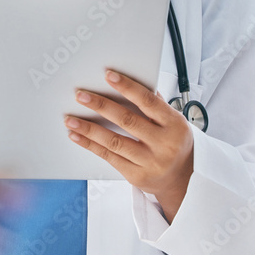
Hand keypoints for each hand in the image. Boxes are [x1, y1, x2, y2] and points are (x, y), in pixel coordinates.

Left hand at [64, 70, 193, 222]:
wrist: (184, 179)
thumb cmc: (175, 143)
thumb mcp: (174, 121)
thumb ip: (154, 104)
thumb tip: (131, 81)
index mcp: (174, 125)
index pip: (148, 101)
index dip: (127, 87)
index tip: (108, 75)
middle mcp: (163, 144)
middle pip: (127, 120)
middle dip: (101, 106)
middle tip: (81, 95)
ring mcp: (150, 162)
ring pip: (114, 142)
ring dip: (89, 129)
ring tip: (70, 119)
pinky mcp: (136, 175)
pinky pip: (109, 157)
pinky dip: (90, 145)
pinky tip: (77, 136)